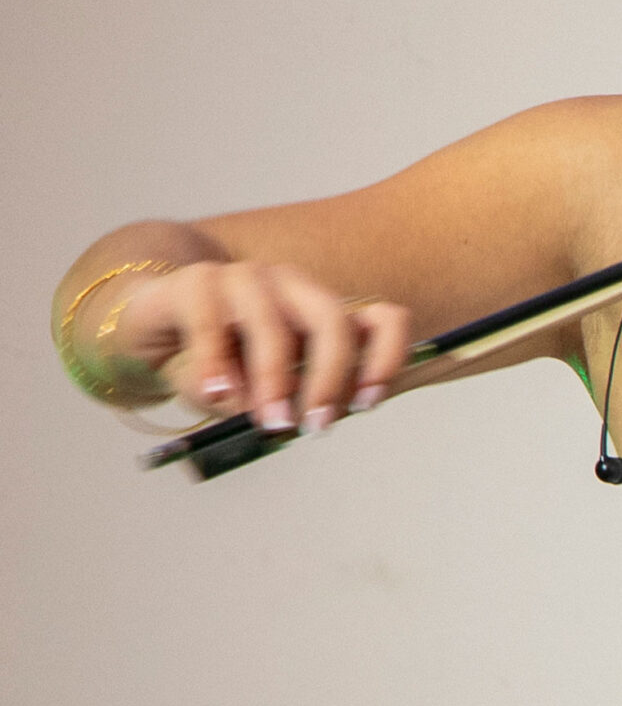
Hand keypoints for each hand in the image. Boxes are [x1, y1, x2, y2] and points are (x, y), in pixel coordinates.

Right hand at [111, 262, 412, 431]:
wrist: (151, 326)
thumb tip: (296, 421)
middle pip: (332, 320)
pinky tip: (217, 393)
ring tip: (269, 420)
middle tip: (313, 425)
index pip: (382, 320)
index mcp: (323, 314)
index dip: (387, 358)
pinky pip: (210, 321)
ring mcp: (246, 280)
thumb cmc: (221, 364)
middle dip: (328, 378)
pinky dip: (215, 363)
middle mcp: (293, 289)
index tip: (368, 402)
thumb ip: (289, 403)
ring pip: (271, 322)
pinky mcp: (196, 283)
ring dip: (274, 378)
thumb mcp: (263, 392)